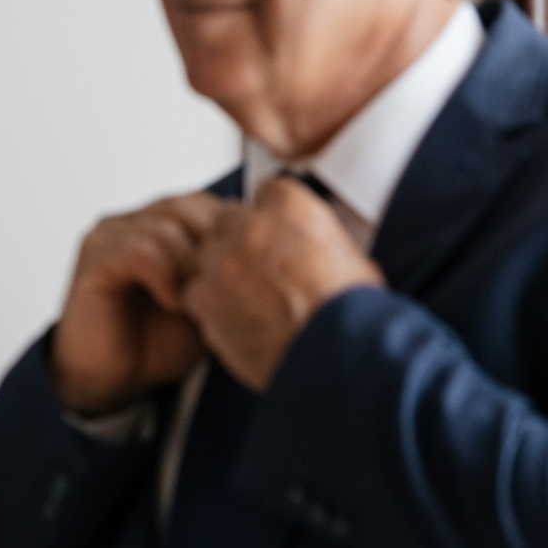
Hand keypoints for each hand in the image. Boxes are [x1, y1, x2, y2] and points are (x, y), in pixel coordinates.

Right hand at [52, 192, 233, 414]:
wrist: (116, 379)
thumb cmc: (158, 343)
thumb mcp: (210, 302)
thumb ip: (229, 270)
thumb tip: (275, 251)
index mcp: (160, 224)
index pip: (206, 203)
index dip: (231, 233)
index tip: (248, 270)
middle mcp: (133, 222)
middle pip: (187, 205)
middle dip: (213, 246)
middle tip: (223, 286)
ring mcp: (110, 235)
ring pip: (166, 226)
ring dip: (189, 265)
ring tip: (196, 300)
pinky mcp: (94, 256)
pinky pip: (140, 250)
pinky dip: (164, 276)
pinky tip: (172, 302)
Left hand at [181, 176, 383, 390]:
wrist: (339, 354)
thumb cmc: (352, 312)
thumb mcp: (350, 255)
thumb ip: (313, 236)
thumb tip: (305, 243)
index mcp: (291, 207)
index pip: (265, 193)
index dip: (270, 218)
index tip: (274, 235)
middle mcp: (250, 227)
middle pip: (226, 222)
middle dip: (238, 243)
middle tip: (259, 273)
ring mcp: (222, 261)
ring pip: (206, 258)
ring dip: (221, 275)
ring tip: (252, 303)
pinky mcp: (205, 297)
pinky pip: (195, 294)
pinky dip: (211, 307)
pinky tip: (238, 321)